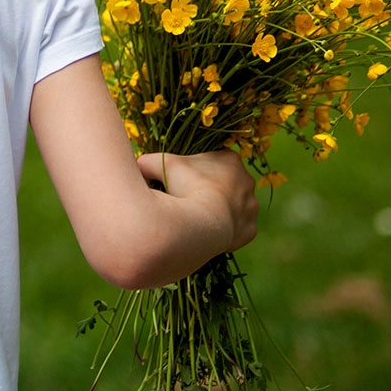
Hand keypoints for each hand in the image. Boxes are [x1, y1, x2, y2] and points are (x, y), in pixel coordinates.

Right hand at [137, 149, 258, 254]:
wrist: (203, 225)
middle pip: (225, 183)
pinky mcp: (250, 230)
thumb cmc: (184, 188)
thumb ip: (149, 160)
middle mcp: (247, 181)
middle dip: (209, 189)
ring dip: (218, 209)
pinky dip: (224, 229)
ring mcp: (251, 207)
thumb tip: (138, 163)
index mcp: (230, 159)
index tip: (182, 179)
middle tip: (188, 198)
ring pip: (233, 206)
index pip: (214, 159)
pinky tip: (208, 231)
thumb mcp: (159, 165)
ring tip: (197, 217)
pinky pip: (237, 228)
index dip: (196, 169)